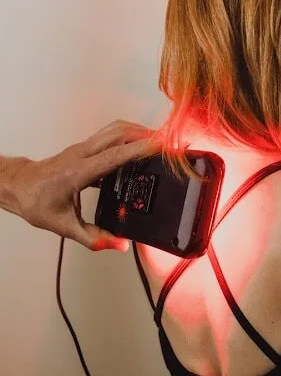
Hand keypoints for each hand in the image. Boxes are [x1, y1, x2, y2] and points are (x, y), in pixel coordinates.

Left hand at [12, 120, 161, 251]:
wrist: (17, 187)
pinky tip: (138, 153)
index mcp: (78, 171)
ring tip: (158, 143)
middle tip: (168, 143)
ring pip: (115, 130)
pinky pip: (109, 137)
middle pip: (119, 132)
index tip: (162, 147)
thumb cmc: (36, 202)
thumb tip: (119, 245)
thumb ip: (94, 238)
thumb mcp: (64, 226)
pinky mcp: (84, 149)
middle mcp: (81, 154)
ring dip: (138, 132)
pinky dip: (128, 139)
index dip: (141, 149)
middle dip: (146, 134)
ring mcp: (82, 148)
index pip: (116, 155)